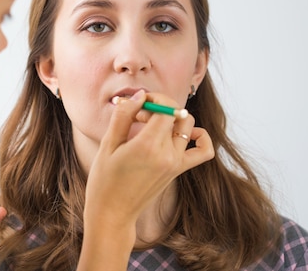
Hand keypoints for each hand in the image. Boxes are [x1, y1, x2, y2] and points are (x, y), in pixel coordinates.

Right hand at [84, 90, 213, 240]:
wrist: (113, 212)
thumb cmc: (104, 179)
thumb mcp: (108, 144)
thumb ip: (123, 116)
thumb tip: (139, 95)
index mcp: (147, 146)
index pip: (165, 108)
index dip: (153, 98)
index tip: (137, 103)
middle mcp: (166, 154)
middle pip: (176, 114)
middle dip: (159, 106)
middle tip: (138, 115)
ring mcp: (175, 163)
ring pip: (187, 126)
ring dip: (172, 118)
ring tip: (152, 124)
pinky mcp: (178, 171)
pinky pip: (203, 151)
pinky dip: (200, 138)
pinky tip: (185, 134)